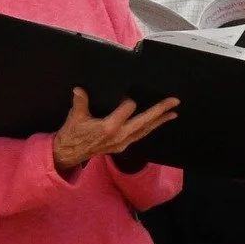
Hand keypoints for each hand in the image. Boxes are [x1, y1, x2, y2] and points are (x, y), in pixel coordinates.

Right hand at [52, 88, 177, 173]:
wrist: (69, 154)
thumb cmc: (72, 134)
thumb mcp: (74, 117)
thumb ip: (79, 102)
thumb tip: (79, 89)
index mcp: (109, 127)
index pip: (128, 109)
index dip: (128, 101)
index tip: (125, 96)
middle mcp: (120, 136)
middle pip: (145, 121)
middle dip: (160, 111)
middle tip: (175, 101)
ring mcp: (123, 143)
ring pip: (145, 130)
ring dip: (160, 121)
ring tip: (173, 113)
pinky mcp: (122, 146)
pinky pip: (140, 135)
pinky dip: (150, 128)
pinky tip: (157, 123)